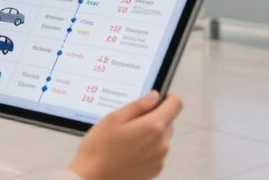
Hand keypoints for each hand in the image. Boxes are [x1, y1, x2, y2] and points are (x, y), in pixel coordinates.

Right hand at [68, 91, 182, 179]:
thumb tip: (154, 96)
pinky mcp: (154, 170)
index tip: (156, 99)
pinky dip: (148, 148)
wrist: (93, 178)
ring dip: (150, 134)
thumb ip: (139, 105)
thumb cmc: (100, 149)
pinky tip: (128, 151)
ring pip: (162, 137)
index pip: (176, 104)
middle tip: (131, 121)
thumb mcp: (114, 118)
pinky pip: (157, 152)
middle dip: (154, 117)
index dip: (167, 97)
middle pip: (168, 121)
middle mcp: (162, 143)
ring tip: (127, 138)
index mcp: (154, 126)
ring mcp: (159, 159)